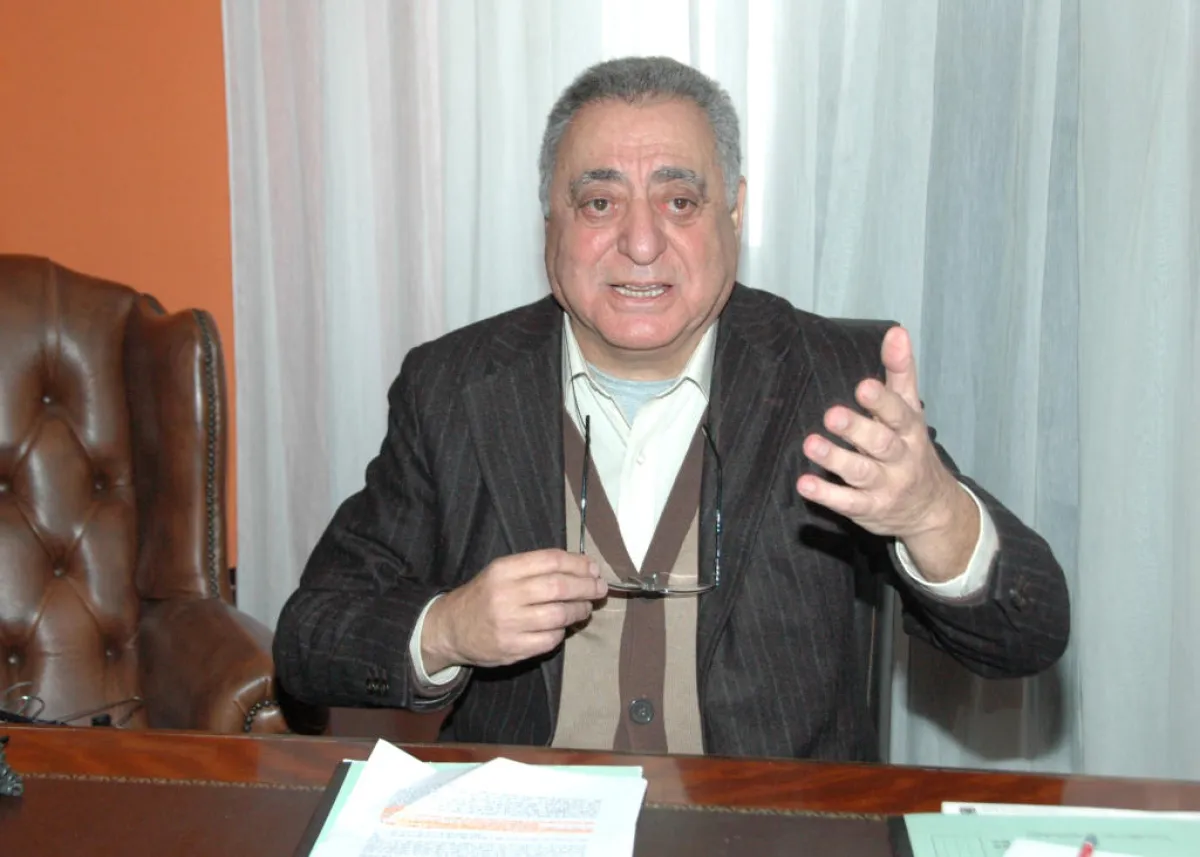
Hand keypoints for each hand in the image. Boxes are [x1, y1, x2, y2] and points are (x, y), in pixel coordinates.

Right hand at [421, 549, 606, 672]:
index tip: (594, 568)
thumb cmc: (485, 595)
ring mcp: (509, 624)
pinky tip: (562, 626)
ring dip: (579, 610)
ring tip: (585, 607)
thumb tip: (584, 568)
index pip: (551, 561)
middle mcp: (506, 595)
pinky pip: (550, 639)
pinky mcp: (512, 648)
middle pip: (559, 587)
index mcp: (504, 570)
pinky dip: (562, 632)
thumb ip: (537, 568)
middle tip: (600, 588)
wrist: (451, 628)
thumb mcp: (502, 572)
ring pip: (559, 615)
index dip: (579, 564)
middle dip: (586, 587)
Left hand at [795, 326, 977, 578]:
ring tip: (810, 444)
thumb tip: (896, 331)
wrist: (932, 509)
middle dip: (857, 429)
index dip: (882, 401)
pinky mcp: (869, 508)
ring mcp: (886, 486)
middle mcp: (901, 458)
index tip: (863, 387)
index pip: (899, 413)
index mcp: (910, 430)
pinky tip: (805, 483)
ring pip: (861, 473)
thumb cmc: (911, 448)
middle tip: (832, 414)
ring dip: (835, 459)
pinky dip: (827, 494)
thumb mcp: (910, 410)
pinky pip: (848, 503)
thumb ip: (900, 373)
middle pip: (881, 444)